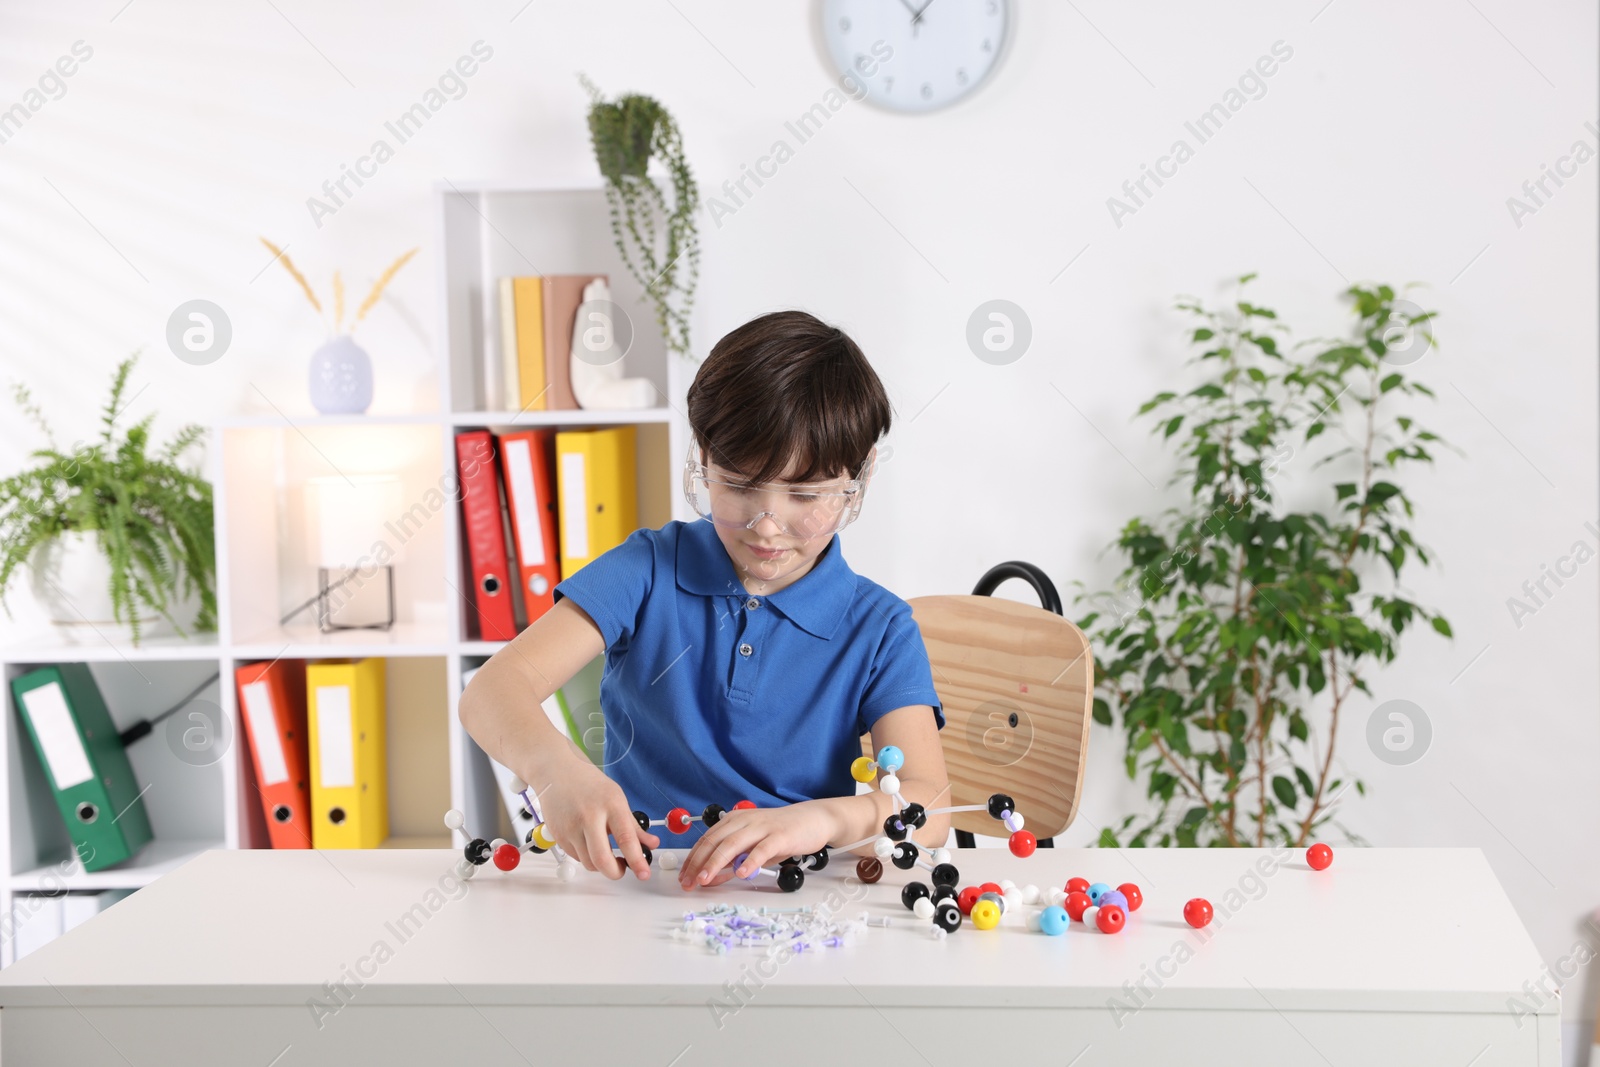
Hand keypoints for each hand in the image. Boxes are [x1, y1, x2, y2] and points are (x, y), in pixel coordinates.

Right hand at [533, 754, 658, 879]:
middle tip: (621, 870)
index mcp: (610, 805)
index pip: (626, 839)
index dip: (637, 861)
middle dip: (615, 873)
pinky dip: (586, 856)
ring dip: (600, 865)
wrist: (556, 771)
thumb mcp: (617, 798)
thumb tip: (651, 844)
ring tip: (606, 851)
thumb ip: (633, 825)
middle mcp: (589, 816)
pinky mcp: (558, 835)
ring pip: (588, 863)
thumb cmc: (589, 784)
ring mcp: (571, 827)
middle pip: (602, 860)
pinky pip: (576, 857)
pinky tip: (588, 842)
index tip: (644, 874)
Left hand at [677, 800, 838, 890]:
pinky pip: (762, 849)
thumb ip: (731, 862)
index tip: (683, 878)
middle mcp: (744, 821)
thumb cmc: (780, 834)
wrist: (812, 820)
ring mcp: (761, 827)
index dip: (692, 859)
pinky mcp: (780, 835)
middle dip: (698, 863)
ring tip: (705, 879)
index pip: (706, 840)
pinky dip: (750, 861)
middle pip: (715, 842)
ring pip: (733, 844)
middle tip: (689, 883)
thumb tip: (709, 879)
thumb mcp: (752, 848)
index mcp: (733, 821)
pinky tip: (741, 874)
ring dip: (716, 862)